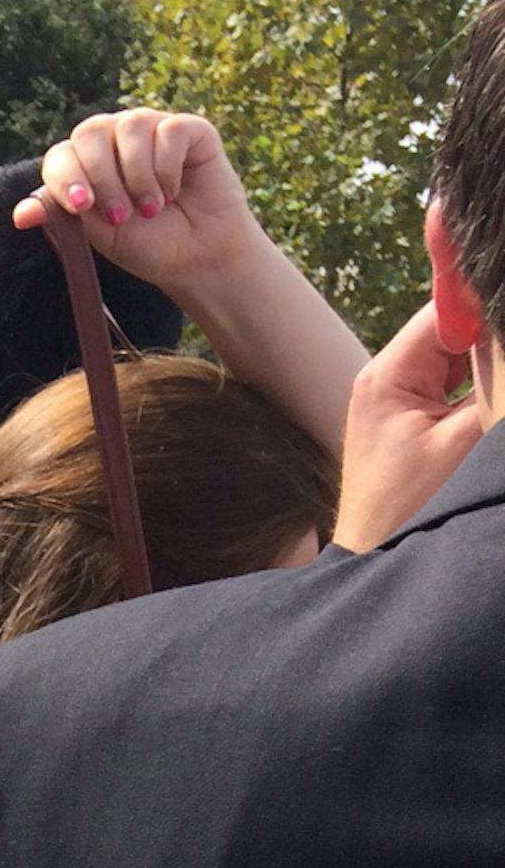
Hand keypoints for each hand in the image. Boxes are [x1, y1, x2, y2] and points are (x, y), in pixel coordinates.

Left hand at [15, 108, 261, 297]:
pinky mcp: (187, 128)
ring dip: (137, 177)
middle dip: (101, 177)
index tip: (81, 206)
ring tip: (151, 208)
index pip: (61, 156)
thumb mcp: (97, 235)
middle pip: (89, 131)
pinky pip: (168, 130)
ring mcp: (150, 129)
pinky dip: (168, 168)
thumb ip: (63, 216)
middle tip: (120, 215)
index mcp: (86, 164)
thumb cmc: (146, 245)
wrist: (197, 258)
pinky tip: (175, 190)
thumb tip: (21, 214)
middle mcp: (114, 140)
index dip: (66, 177)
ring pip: (130, 126)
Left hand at [332, 298, 484, 549]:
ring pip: (458, 360)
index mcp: (388, 375)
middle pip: (454, 333)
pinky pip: (452, 388)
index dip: (487, 308)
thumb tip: (502, 345)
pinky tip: (481, 412)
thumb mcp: (463, 441)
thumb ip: (496, 384)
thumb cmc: (406, 509)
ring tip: (474, 415)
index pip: (446, 312)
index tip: (504, 325)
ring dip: (485, 369)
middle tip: (496, 377)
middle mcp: (385, 378)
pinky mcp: (408, 419)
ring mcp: (395, 398)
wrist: (375, 559)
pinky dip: (475, 392)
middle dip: (489, 344)